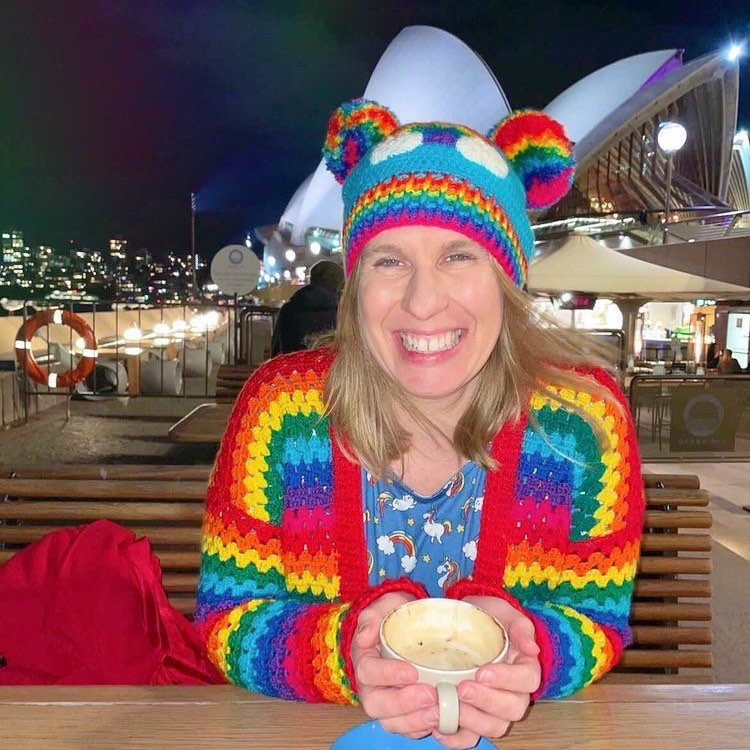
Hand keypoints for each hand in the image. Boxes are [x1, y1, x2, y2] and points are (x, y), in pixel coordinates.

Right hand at [351, 591, 438, 738]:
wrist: (407, 630)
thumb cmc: (395, 617)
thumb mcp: (385, 606)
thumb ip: (373, 615)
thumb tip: (364, 637)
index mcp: (365, 660)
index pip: (369, 672)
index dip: (388, 674)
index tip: (412, 671)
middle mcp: (370, 686)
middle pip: (376, 704)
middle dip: (403, 703)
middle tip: (430, 695)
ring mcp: (385, 703)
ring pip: (391, 722)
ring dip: (415, 720)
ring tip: (438, 711)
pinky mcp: (401, 714)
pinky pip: (406, 729)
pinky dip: (421, 728)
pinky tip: (439, 721)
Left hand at [432, 595, 540, 748]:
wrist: (463, 621)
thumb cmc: (487, 616)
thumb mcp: (503, 612)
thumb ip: (520, 627)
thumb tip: (532, 649)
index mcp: (524, 667)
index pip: (527, 680)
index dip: (507, 680)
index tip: (481, 672)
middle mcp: (514, 692)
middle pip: (513, 709)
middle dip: (487, 702)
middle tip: (462, 689)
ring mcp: (494, 707)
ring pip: (495, 726)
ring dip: (474, 720)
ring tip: (451, 705)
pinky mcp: (473, 715)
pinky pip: (470, 737)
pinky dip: (456, 737)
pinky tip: (439, 727)